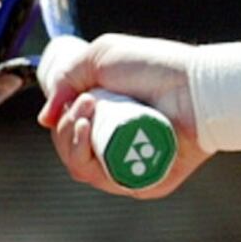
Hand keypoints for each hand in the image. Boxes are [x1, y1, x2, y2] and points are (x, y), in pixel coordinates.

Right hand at [36, 32, 211, 198]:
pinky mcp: (150, 183)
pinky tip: (89, 136)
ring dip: (72, 142)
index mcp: (110, 124)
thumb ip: (66, 79)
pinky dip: (88, 162)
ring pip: (82, 169)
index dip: (62, 123)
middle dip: (65, 129)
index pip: (70, 136)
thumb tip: (45, 118)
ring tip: (89, 112)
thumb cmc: (158, 67)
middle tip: (86, 102)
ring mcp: (134, 168)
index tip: (73, 100)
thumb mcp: (101, 58)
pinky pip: (108, 181)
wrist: (195, 83)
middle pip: (72, 154)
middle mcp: (120, 148)